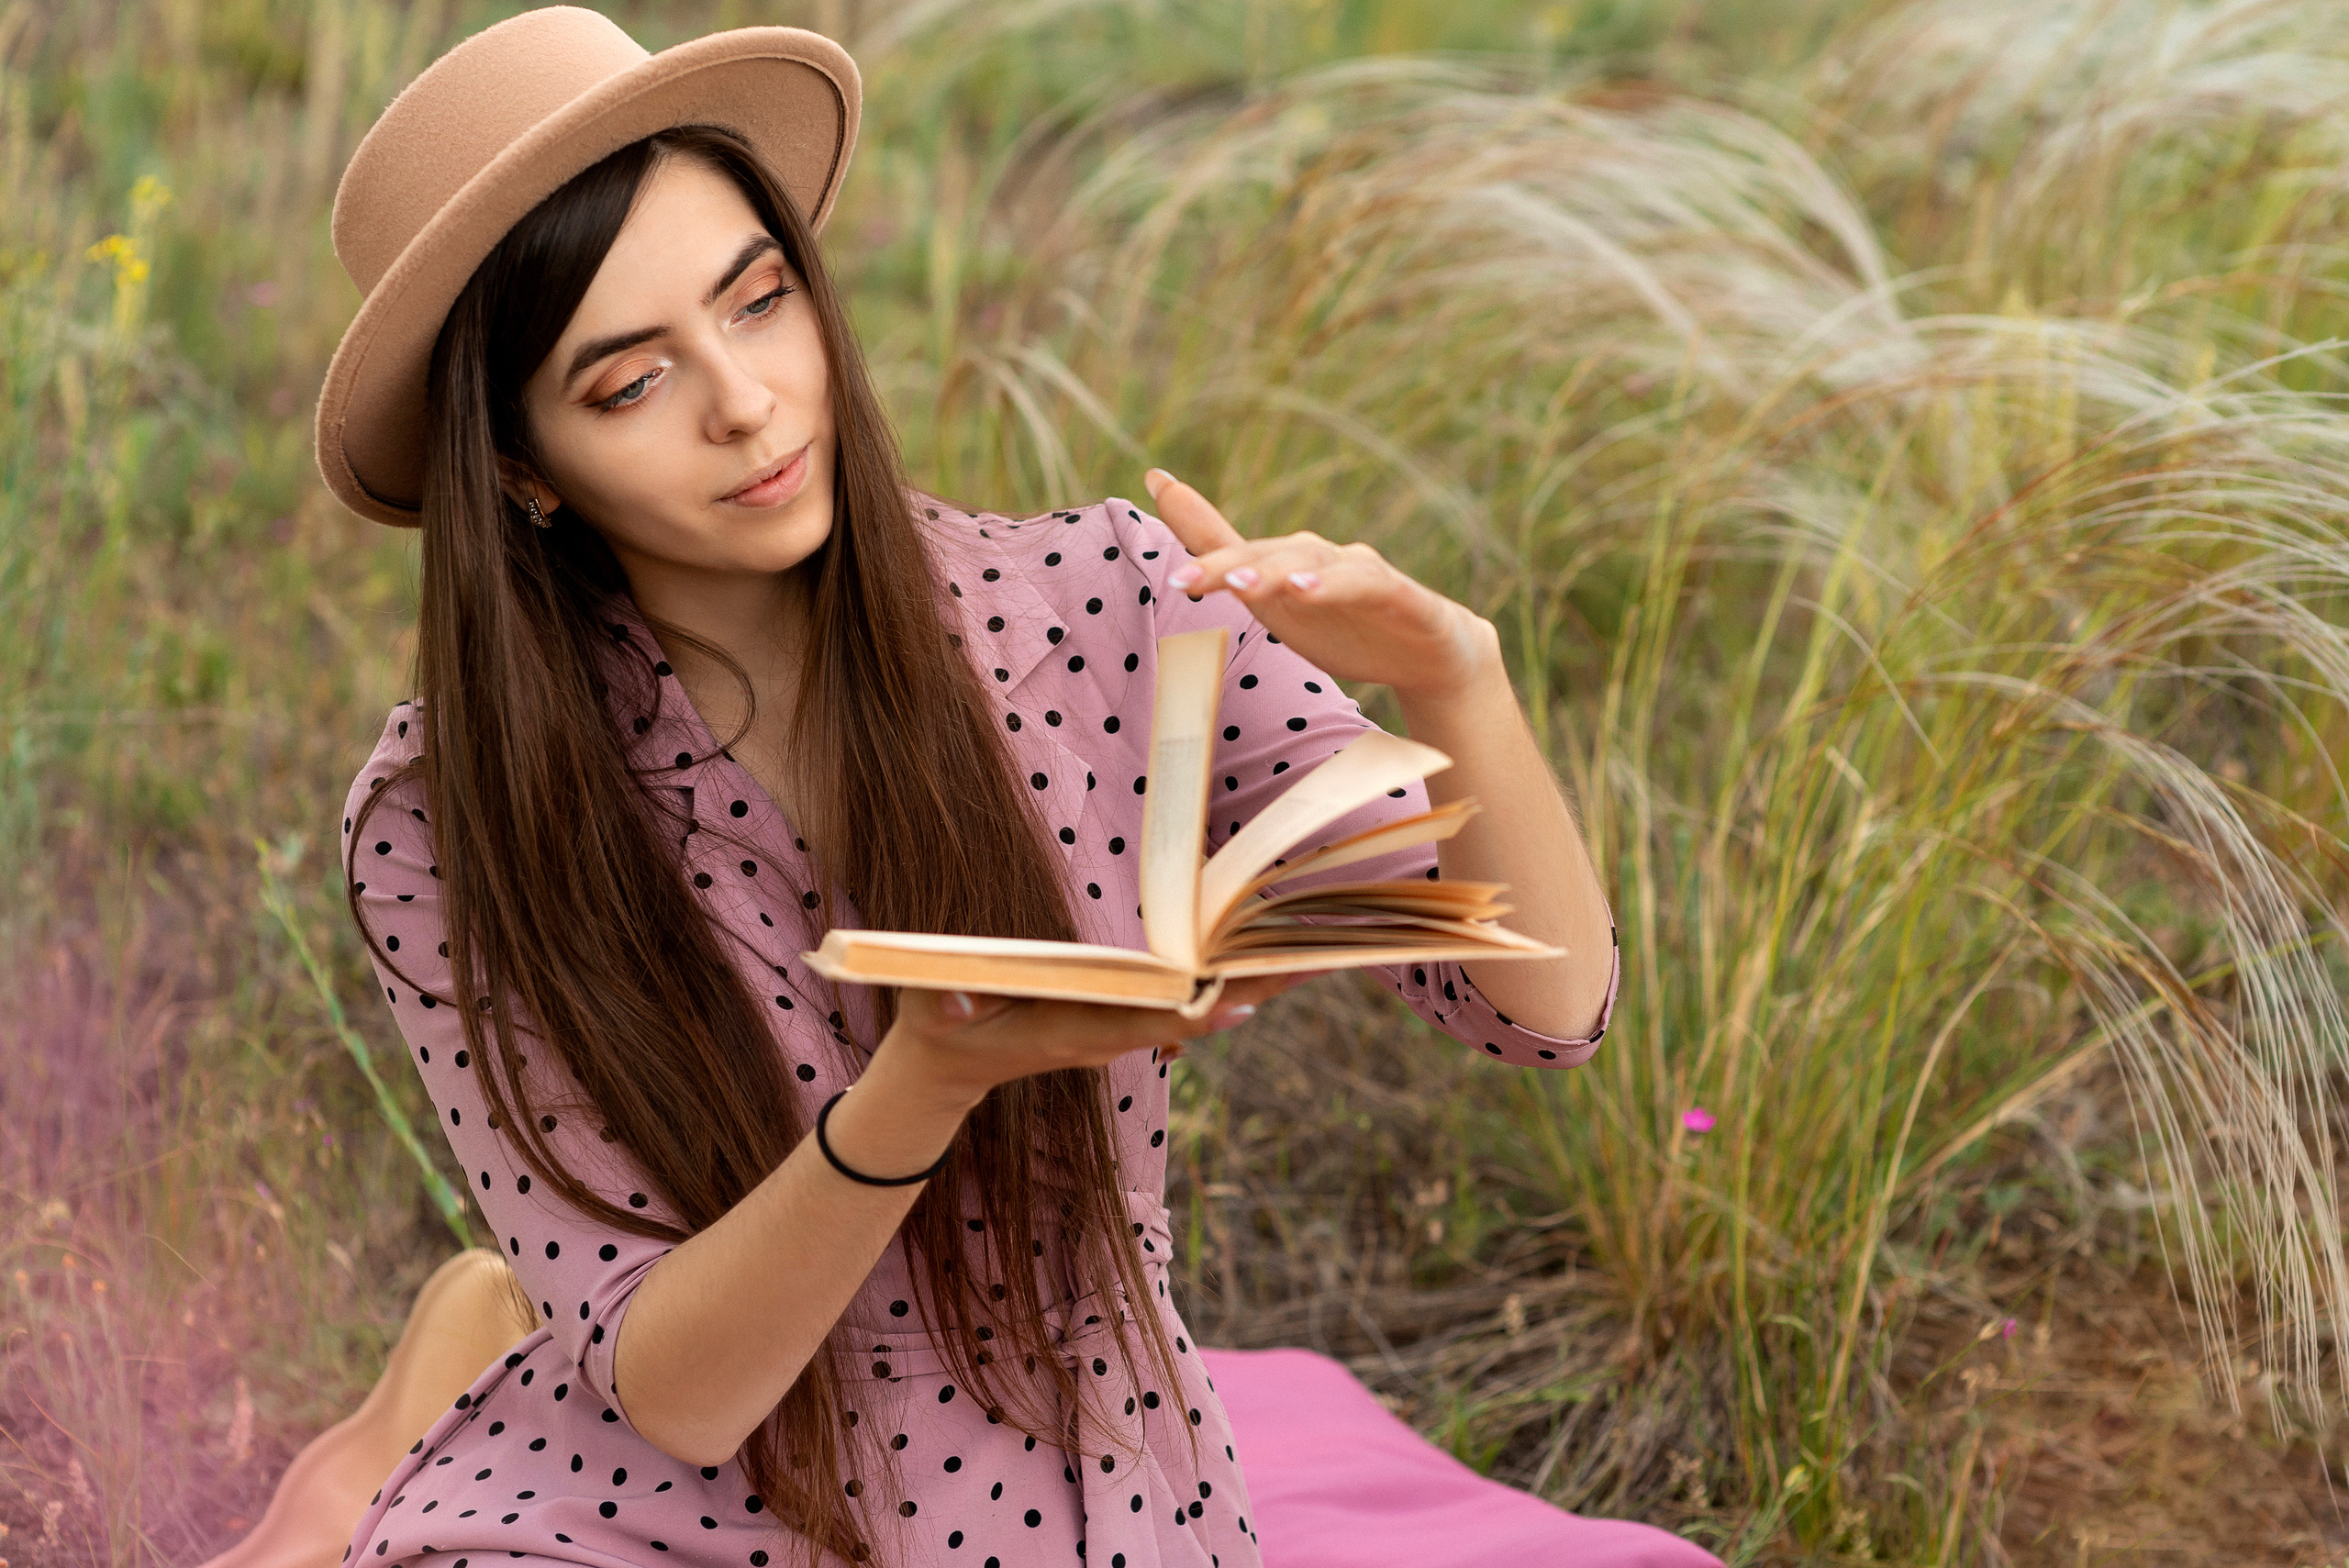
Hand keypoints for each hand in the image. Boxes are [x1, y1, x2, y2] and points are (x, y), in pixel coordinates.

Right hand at [876, 972, 1315, 1112]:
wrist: (953, 1060)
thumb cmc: (941, 1023)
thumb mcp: (934, 1009)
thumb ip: (945, 1003)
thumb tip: (954, 1003)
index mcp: (1075, 1029)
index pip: (1146, 1021)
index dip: (1195, 1012)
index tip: (1244, 999)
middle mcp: (1112, 1032)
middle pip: (1197, 1011)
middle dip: (1255, 986)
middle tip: (1319, 957)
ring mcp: (1124, 1027)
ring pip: (1205, 1005)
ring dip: (1256, 981)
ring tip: (1315, 949)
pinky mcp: (1127, 1018)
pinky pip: (1191, 999)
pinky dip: (1232, 978)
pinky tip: (1271, 958)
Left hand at [1144, 469, 1499, 702]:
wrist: (1431, 655)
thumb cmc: (1345, 624)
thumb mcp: (1276, 606)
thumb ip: (1223, 557)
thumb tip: (1160, 489)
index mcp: (1289, 564)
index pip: (1236, 549)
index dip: (1195, 528)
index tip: (1155, 488)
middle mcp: (1322, 558)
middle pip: (1268, 554)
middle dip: (1224, 563)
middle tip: (1183, 579)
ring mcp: (1362, 572)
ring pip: (1314, 564)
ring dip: (1276, 572)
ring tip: (1241, 584)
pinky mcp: (1401, 596)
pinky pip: (1365, 585)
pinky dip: (1336, 585)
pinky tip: (1307, 592)